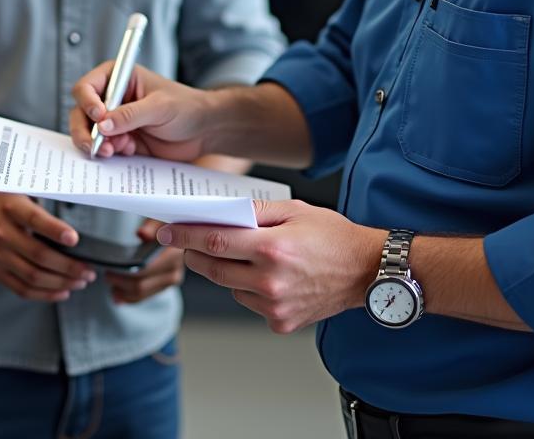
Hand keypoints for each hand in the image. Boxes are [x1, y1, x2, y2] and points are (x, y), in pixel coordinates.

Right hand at [0, 185, 96, 300]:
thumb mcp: (15, 187)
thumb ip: (38, 204)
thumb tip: (71, 217)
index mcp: (10, 207)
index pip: (35, 220)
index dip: (56, 231)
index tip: (75, 238)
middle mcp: (2, 232)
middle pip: (39, 256)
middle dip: (69, 267)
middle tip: (89, 271)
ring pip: (32, 276)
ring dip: (60, 283)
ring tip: (80, 282)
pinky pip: (20, 287)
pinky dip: (42, 293)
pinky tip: (61, 292)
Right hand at [70, 61, 210, 161]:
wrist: (204, 130)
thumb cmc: (187, 107)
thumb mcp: (160, 106)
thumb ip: (131, 114)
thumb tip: (103, 124)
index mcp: (120, 77)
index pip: (88, 86)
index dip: (87, 101)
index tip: (99, 116)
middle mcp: (113, 98)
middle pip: (81, 112)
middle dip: (85, 130)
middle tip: (95, 145)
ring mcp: (116, 120)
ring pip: (89, 133)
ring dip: (97, 144)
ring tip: (114, 150)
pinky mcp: (122, 139)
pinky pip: (104, 148)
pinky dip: (111, 152)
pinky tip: (129, 150)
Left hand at [104, 219, 184, 303]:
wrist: (180, 231)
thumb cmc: (166, 224)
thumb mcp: (159, 218)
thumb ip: (151, 226)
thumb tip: (142, 234)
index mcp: (174, 252)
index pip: (146, 270)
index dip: (126, 272)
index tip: (112, 268)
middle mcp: (175, 269)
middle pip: (141, 285)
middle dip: (120, 282)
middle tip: (107, 274)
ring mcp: (171, 279)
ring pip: (142, 294)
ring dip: (123, 292)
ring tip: (111, 283)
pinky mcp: (165, 285)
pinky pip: (145, 296)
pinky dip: (130, 297)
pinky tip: (118, 294)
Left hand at [157, 200, 384, 332]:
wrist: (367, 271)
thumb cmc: (334, 237)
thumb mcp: (295, 210)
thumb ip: (256, 212)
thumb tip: (222, 212)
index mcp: (273, 248)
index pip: (214, 242)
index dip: (185, 236)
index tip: (166, 230)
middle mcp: (271, 281)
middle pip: (214, 269)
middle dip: (195, 254)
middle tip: (185, 242)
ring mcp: (275, 306)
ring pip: (230, 287)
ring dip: (226, 270)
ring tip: (243, 255)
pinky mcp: (280, 322)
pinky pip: (249, 302)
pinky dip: (248, 288)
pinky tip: (266, 275)